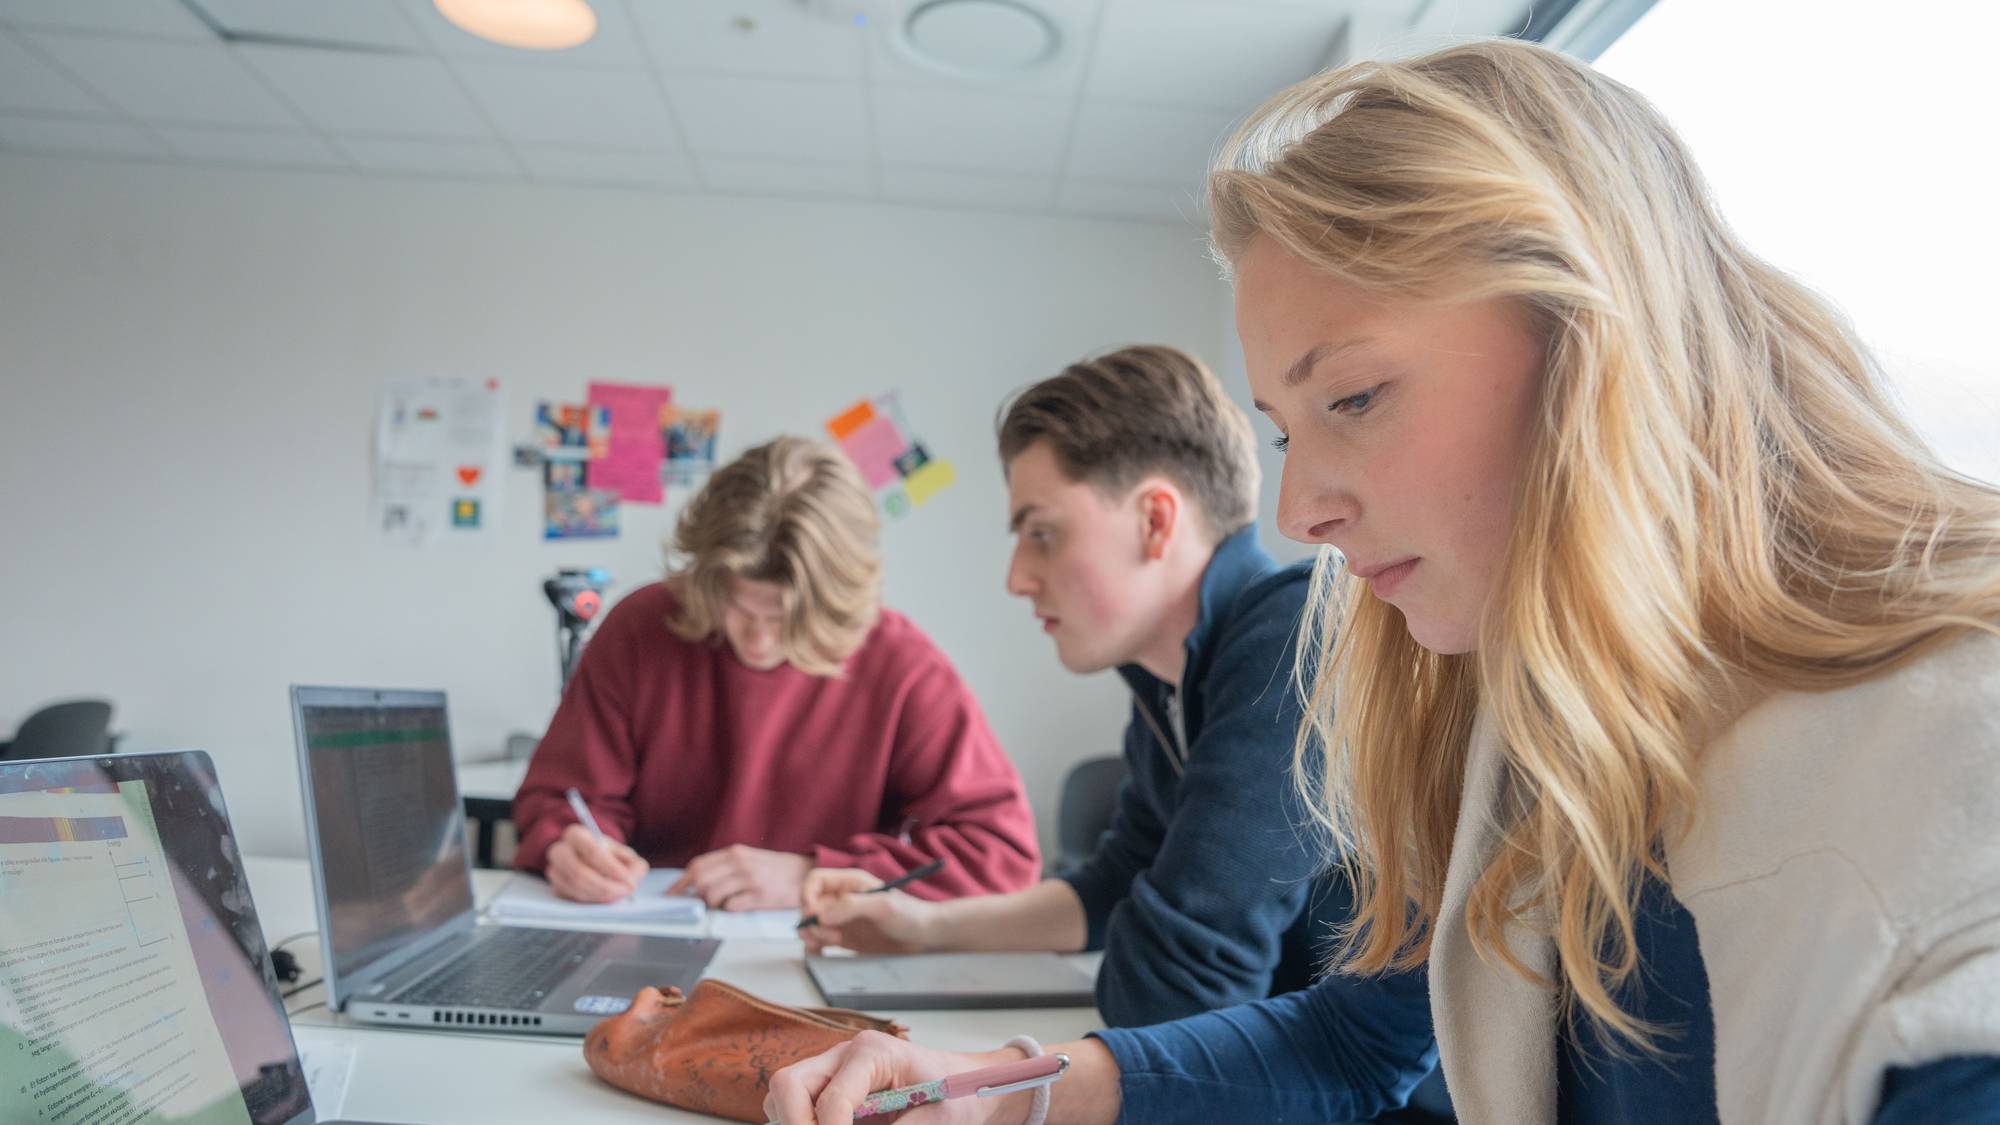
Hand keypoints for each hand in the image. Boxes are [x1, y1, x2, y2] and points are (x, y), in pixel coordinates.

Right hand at [545, 823, 646, 902]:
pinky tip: (606, 898)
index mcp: (576, 835)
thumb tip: (633, 879)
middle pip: (578, 872)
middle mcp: (559, 851)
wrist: (593, 862)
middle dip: (605, 886)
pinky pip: (573, 898)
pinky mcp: (556, 888)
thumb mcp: (626, 856)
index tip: (629, 881)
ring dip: (601, 895)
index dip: (612, 868)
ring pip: (576, 888)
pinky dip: (592, 901)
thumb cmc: (610, 858)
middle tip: (625, 891)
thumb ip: (634, 865)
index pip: (591, 851)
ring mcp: (555, 871)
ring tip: (619, 895)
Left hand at [667, 844, 810, 909]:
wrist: (805, 874)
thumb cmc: (776, 869)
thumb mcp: (749, 858)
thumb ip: (725, 866)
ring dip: (713, 904)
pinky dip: (729, 910)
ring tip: (723, 904)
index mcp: (736, 853)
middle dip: (696, 895)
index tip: (673, 893)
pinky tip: (737, 906)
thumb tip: (698, 881)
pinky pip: (731, 907)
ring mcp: (750, 880)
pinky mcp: (760, 896)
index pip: (698, 865)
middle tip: (702, 902)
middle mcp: (741, 864)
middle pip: (701, 880)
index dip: (682, 882)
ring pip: (713, 895)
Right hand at [765, 1031, 1030, 1124]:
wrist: (965, 1086)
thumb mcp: (935, 1121)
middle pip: (788, 1084)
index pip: (832, 1099)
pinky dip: (804, 1121)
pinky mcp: (829, 1085)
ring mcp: (831, 1068)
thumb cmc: (955, 1096)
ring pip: (783, 1096)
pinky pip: (795, 1106)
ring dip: (795, 1122)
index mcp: (873, 1053)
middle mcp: (843, 1055)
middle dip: (795, 1123)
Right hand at [800, 867, 938, 954]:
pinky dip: (814, 946)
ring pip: (811, 924)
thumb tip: (820, 913)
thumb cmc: (909, 914)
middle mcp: (841, 899)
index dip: (807, 895)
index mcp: (849, 883)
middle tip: (831, 936)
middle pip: (809, 905)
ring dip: (811, 934)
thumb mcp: (882, 906)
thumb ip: (851, 906)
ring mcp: (841, 919)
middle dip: (811, 921)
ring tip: (828, 944)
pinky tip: (821, 953)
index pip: (815, 881)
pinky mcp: (843, 937)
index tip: (812, 914)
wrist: (924, 936)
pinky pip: (819, 940)